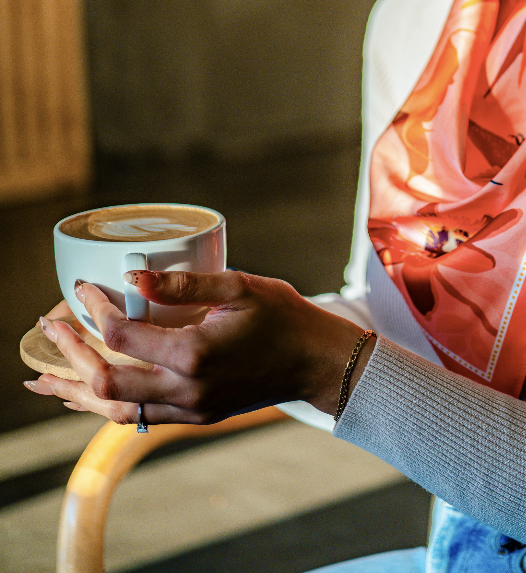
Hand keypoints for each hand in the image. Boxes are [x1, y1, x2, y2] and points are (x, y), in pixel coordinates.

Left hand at [24, 271, 375, 425]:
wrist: (316, 361)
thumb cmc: (284, 317)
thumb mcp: (239, 287)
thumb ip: (184, 283)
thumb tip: (133, 275)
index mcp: (194, 355)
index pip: (123, 335)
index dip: (94, 310)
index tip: (82, 288)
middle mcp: (187, 389)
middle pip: (106, 383)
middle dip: (71, 357)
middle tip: (49, 327)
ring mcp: (190, 409)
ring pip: (115, 411)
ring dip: (76, 393)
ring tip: (43, 379)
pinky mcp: (195, 415)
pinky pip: (138, 415)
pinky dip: (106, 405)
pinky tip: (88, 394)